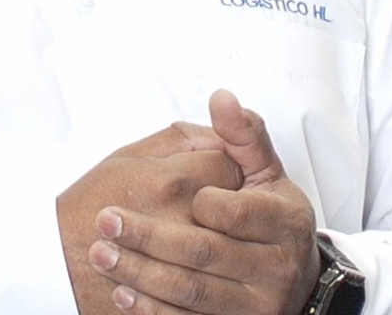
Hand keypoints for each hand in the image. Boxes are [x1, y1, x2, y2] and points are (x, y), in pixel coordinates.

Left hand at [85, 91, 320, 314]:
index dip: (199, 203)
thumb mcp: (263, 171)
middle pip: (205, 253)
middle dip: (149, 237)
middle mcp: (277, 269)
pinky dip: (153, 310)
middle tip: (106, 222)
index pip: (235, 213)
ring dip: (141, 274)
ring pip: (192, 291)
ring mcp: (256, 305)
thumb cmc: (266, 216)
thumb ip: (242, 135)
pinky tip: (122, 293)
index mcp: (285, 223)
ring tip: (103, 254)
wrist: (289, 280)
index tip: (164, 190)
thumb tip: (221, 98)